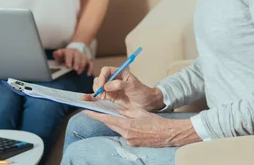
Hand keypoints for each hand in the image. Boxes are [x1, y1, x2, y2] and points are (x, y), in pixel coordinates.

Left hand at [53, 48, 92, 75]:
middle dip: (77, 63)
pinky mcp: (87, 60)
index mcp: (69, 51)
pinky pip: (90, 64)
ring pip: (84, 59)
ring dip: (82, 66)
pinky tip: (88, 74)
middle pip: (78, 56)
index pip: (69, 54)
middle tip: (75, 69)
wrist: (74, 50)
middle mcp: (77, 53)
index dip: (69, 60)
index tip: (68, 66)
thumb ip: (57, 54)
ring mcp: (82, 56)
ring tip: (79, 72)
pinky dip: (90, 69)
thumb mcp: (60, 54)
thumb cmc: (65, 55)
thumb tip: (56, 53)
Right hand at [82, 67, 164, 110]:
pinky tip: (85, 100)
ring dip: (95, 92)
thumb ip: (120, 84)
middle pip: (99, 79)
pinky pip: (98, 97)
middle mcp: (113, 80)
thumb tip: (106, 86)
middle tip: (101, 94)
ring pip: (97, 88)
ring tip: (100, 98)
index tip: (103, 86)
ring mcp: (110, 89)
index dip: (102, 77)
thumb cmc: (142, 92)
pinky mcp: (109, 98)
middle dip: (98, 86)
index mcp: (119, 73)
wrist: (147, 104)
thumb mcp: (133, 86)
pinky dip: (92, 98)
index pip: (106, 71)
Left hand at [84, 108, 199, 147]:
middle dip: (103, 117)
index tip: (85, 110)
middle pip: (110, 124)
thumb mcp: (139, 112)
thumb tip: (117, 112)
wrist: (167, 134)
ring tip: (112, 115)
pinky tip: (125, 123)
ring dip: (114, 122)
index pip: (106, 119)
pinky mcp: (133, 143)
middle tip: (95, 110)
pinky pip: (123, 133)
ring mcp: (129, 140)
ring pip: (116, 129)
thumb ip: (126, 112)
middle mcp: (126, 134)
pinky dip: (122, 127)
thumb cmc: (155, 121)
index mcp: (127, 124)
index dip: (95, 115)